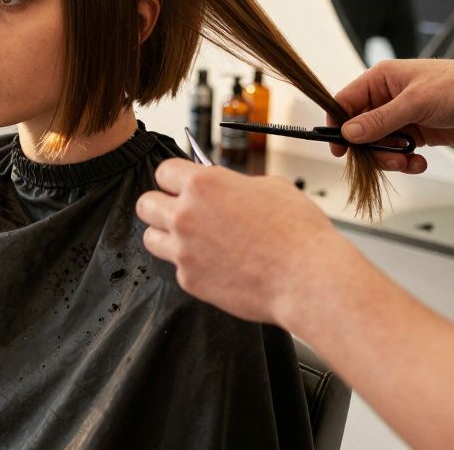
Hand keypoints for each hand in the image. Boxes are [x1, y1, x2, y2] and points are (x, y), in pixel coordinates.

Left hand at [137, 161, 342, 324]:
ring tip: (192, 239)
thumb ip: (235, 184)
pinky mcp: (190, 280)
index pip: (164, 172)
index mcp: (203, 185)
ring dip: (166, 236)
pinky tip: (218, 265)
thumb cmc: (298, 232)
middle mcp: (185, 215)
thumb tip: (226, 188)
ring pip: (150, 238)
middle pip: (145, 204)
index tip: (184, 186)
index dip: (176, 178)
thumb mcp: (271, 187)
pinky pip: (178, 268)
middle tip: (180, 211)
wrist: (307, 278)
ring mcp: (184, 251)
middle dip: (161, 205)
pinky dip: (193, 266)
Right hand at [328, 59, 453, 173]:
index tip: (339, 150)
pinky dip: (405, 161)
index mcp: (380, 80)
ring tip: (407, 162)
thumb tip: (348, 134)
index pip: (345, 102)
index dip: (338, 125)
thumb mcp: (416, 103)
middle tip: (387, 161)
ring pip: (378, 144)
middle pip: (359, 129)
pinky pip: (398, 152)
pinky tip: (419, 162)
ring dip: (389, 158)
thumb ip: (380, 120)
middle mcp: (386, 98)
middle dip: (370, 149)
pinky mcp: (416, 133)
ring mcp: (401, 117)